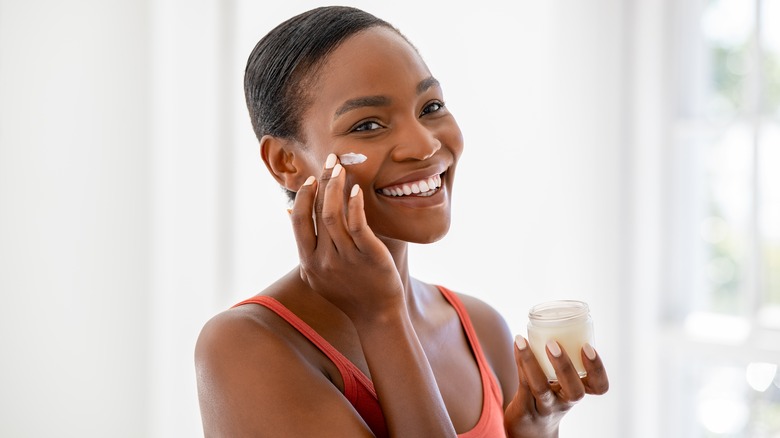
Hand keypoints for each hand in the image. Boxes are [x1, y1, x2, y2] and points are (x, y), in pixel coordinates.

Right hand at [289, 153, 404, 320]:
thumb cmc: (348, 291)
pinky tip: (356, 190)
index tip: (311, 178)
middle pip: (317, 212)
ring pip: (334, 216)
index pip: (300, 221)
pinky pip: (358, 226)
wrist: (376, 314)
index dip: (304, 197)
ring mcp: (346, 258)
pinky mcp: (369, 256)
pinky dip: (354, 205)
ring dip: (336, 187)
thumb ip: (304, 243)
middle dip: (322, 182)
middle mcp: (323, 260)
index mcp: (309, 261)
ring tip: (341, 168)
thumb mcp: (317, 272)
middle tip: (330, 160)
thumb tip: (288, 211)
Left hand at [504, 336, 608, 437]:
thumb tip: (558, 319)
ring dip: (531, 362)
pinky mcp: (525, 408)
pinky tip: (518, 343)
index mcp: (579, 391)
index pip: (599, 386)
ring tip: (522, 341)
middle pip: (574, 391)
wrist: (530, 430)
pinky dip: (520, 360)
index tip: (587, 346)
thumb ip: (563, 358)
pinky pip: (522, 383)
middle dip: (565, 366)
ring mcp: (545, 406)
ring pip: (540, 388)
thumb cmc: (550, 397)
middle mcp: (565, 401)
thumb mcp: (562, 382)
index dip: (597, 368)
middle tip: (553, 344)